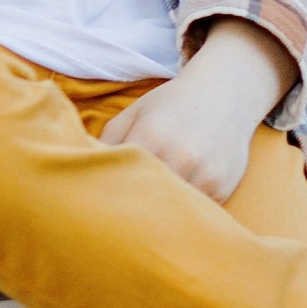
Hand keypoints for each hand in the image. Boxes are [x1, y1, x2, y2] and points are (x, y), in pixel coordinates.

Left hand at [104, 20, 291, 205]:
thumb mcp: (135, 113)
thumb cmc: (172, 104)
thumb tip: (80, 172)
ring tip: (146, 210)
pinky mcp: (222, 189)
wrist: (226, 92)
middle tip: (117, 215)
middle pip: (143, 202)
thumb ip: (106, 141)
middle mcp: (180, 158)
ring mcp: (204, 176)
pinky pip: (194, 213)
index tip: (98, 202)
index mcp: (151, 137)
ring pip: (169, 212)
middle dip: (129, 209)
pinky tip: (178, 198)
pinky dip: (183, 211)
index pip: (117, 180)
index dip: (106, 193)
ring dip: (157, 214)